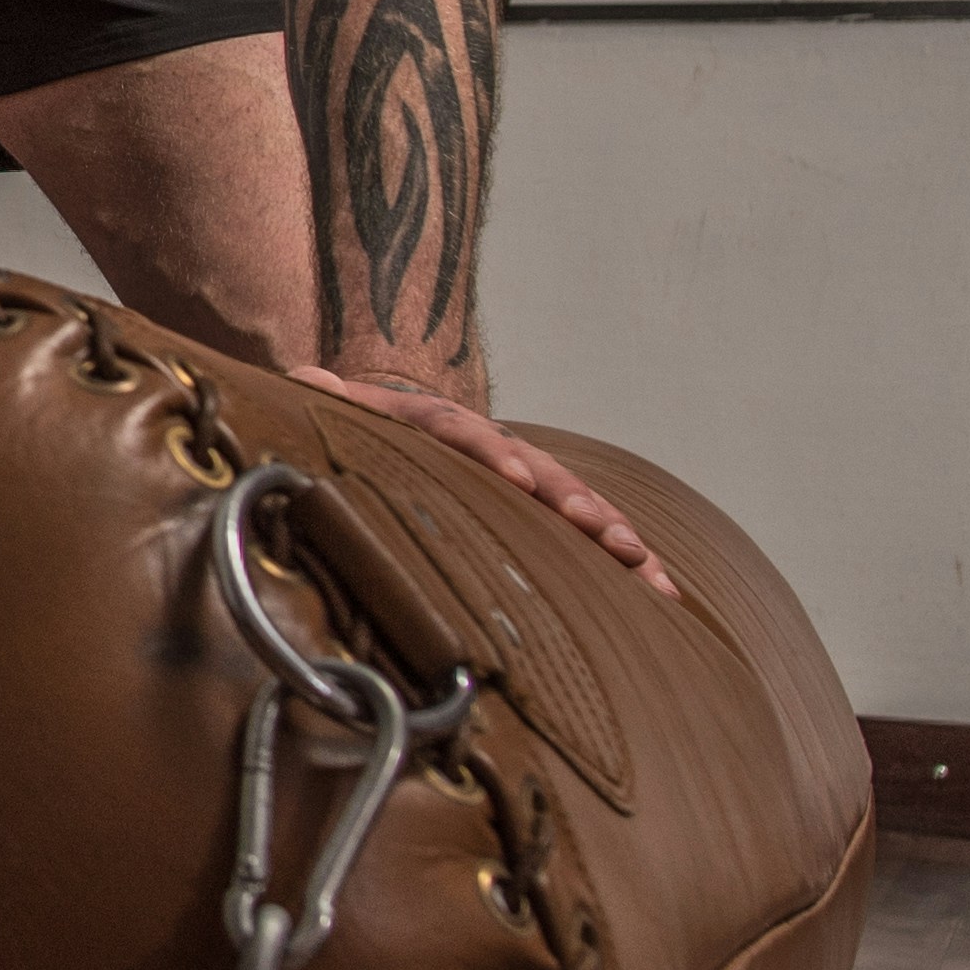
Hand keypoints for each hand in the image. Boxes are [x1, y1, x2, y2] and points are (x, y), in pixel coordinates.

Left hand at [283, 365, 673, 590]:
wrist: (411, 422)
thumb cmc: (373, 430)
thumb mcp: (349, 413)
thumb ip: (331, 401)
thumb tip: (302, 377)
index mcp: (443, 423)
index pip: (465, 434)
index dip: (487, 452)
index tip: (509, 474)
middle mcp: (498, 447)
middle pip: (539, 471)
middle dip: (568, 498)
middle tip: (592, 526)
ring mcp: (531, 478)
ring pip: (579, 503)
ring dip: (611, 532)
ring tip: (641, 563)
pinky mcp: (553, 512)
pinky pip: (598, 536)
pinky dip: (634, 561)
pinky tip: (667, 592)